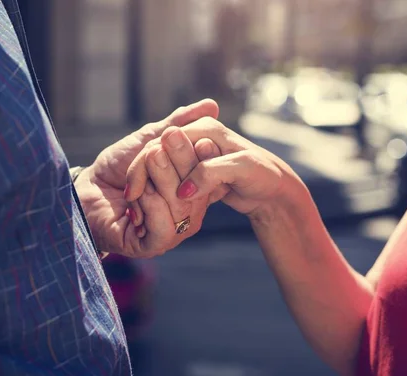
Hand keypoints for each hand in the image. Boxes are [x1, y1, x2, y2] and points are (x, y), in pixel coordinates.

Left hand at [74, 99, 218, 257]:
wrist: (85, 188)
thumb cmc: (116, 166)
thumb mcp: (150, 140)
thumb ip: (179, 124)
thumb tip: (212, 105)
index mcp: (194, 188)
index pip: (211, 171)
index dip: (198, 152)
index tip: (174, 134)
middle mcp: (189, 211)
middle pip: (198, 189)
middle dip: (174, 162)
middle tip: (154, 149)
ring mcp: (174, 230)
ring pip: (182, 208)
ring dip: (158, 182)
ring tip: (139, 174)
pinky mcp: (154, 245)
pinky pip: (166, 229)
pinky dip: (150, 206)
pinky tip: (135, 197)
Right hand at [126, 117, 310, 224]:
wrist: (276, 190)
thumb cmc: (264, 176)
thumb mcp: (241, 171)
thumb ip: (210, 175)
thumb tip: (184, 190)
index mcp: (206, 129)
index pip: (163, 144)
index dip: (145, 168)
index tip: (133, 196)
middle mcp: (197, 137)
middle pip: (157, 155)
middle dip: (141, 179)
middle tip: (129, 206)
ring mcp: (194, 153)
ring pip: (160, 168)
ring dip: (147, 189)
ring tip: (136, 216)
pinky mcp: (196, 169)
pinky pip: (171, 179)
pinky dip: (158, 194)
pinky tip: (149, 213)